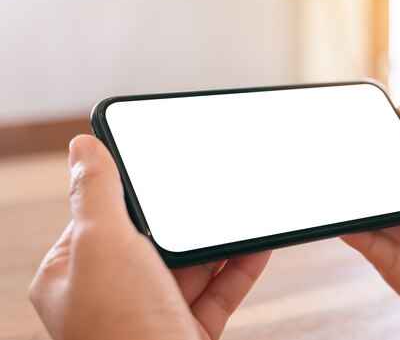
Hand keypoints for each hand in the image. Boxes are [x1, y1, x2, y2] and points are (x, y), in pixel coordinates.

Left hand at [29, 135, 269, 339]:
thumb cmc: (123, 328)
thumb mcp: (102, 244)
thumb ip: (97, 191)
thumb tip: (83, 145)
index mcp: (74, 274)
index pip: (103, 216)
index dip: (135, 192)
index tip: (164, 169)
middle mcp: (110, 295)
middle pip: (155, 240)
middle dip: (187, 218)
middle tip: (213, 190)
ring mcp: (151, 313)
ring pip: (192, 266)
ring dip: (220, 242)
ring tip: (243, 214)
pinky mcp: (187, 330)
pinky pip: (217, 290)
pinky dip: (239, 269)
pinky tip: (257, 247)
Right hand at [343, 107, 399, 339]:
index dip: (380, 154)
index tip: (357, 132)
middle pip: (385, 198)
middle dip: (363, 181)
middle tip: (339, 161)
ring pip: (377, 226)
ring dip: (357, 209)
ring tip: (337, 188)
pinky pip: (382, 258)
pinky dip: (362, 240)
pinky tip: (350, 222)